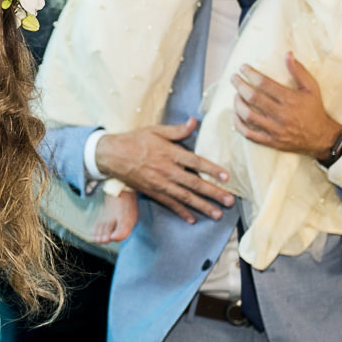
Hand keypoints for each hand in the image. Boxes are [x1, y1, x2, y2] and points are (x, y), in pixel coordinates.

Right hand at [95, 118, 233, 223]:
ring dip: (202, 206)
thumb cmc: (134, 140)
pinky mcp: (152, 192)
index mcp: (170, 153)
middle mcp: (167, 170)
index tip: (227, 177)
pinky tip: (192, 219)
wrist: (111, 155)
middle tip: (230, 201)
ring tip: (217, 214)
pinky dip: (181, 212)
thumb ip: (177, 130)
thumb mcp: (156, 130)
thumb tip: (194, 122)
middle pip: (194, 184)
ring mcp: (160, 183)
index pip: (196, 162)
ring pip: (185, 197)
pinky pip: (169, 204)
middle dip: (214, 193)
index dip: (212, 170)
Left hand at [230, 53, 341, 159]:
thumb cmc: (314, 109)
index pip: (265, 84)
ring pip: (248, 116)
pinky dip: (239, 124)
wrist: (321, 137)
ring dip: (238, 104)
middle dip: (240, 86)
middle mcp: (281, 114)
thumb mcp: (311, 88)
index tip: (243, 68)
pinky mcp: (270, 141)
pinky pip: (249, 133)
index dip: (251, 74)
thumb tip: (288, 54)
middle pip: (253, 98)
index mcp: (291, 100)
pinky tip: (236, 114)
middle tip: (233, 78)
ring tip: (235, 95)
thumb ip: (299, 71)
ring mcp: (275, 129)